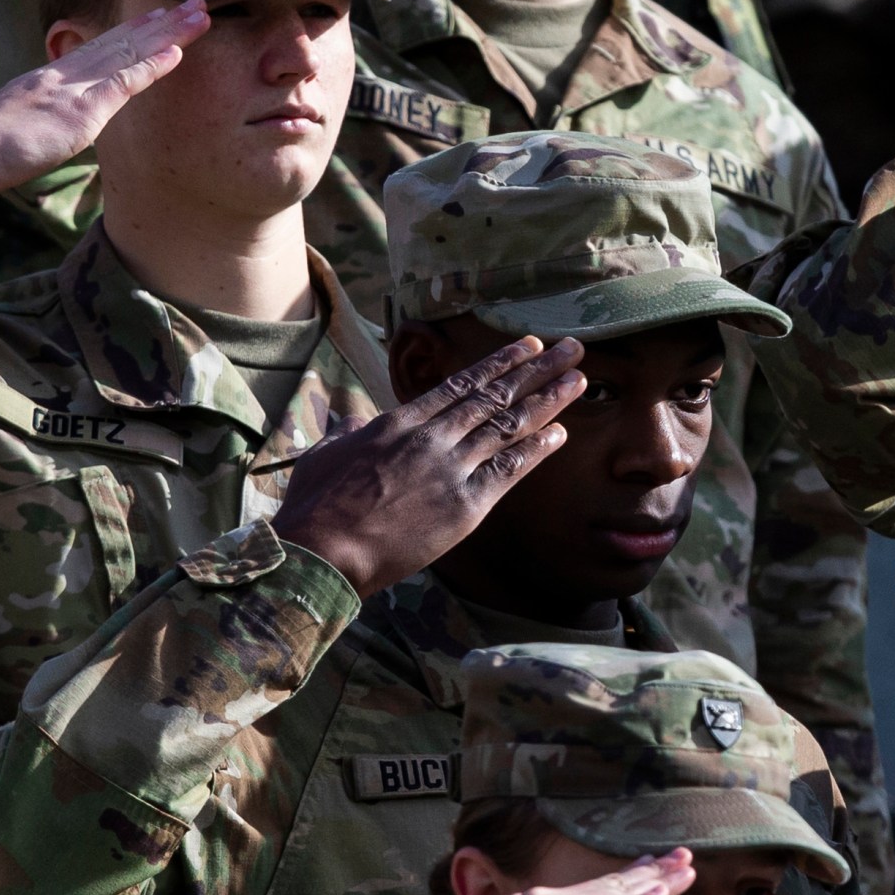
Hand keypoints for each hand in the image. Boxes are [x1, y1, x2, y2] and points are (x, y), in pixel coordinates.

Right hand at [0, 0, 208, 191]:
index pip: (101, 47)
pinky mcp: (81, 110)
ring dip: (168, 33)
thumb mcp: (22, 125)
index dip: (133, 30)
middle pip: (122, 41)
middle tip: (195, 3)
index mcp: (51, 77)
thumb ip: (49, 117)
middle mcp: (65, 73)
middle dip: (160, 22)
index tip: (158, 14)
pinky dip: (151, 66)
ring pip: (129, 51)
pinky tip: (177, 52)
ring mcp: (74, 88)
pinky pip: (122, 83)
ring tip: (199, 15)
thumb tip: (65, 125)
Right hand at [273, 337, 586, 596]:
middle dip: (537, 370)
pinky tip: (560, 433)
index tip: (527, 346)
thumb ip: (346, 432)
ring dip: (547, 402)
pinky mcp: (464, 506)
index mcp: (399, 422)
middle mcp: (431, 437)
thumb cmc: (316, 506)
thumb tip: (349, 420)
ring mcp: (450, 469)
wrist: (324, 549)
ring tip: (578, 381)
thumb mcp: (324, 455)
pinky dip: (536, 450)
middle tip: (571, 349)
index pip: (460, 385)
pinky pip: (508, 471)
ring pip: (508, 426)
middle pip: (494, 396)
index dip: (499, 364)